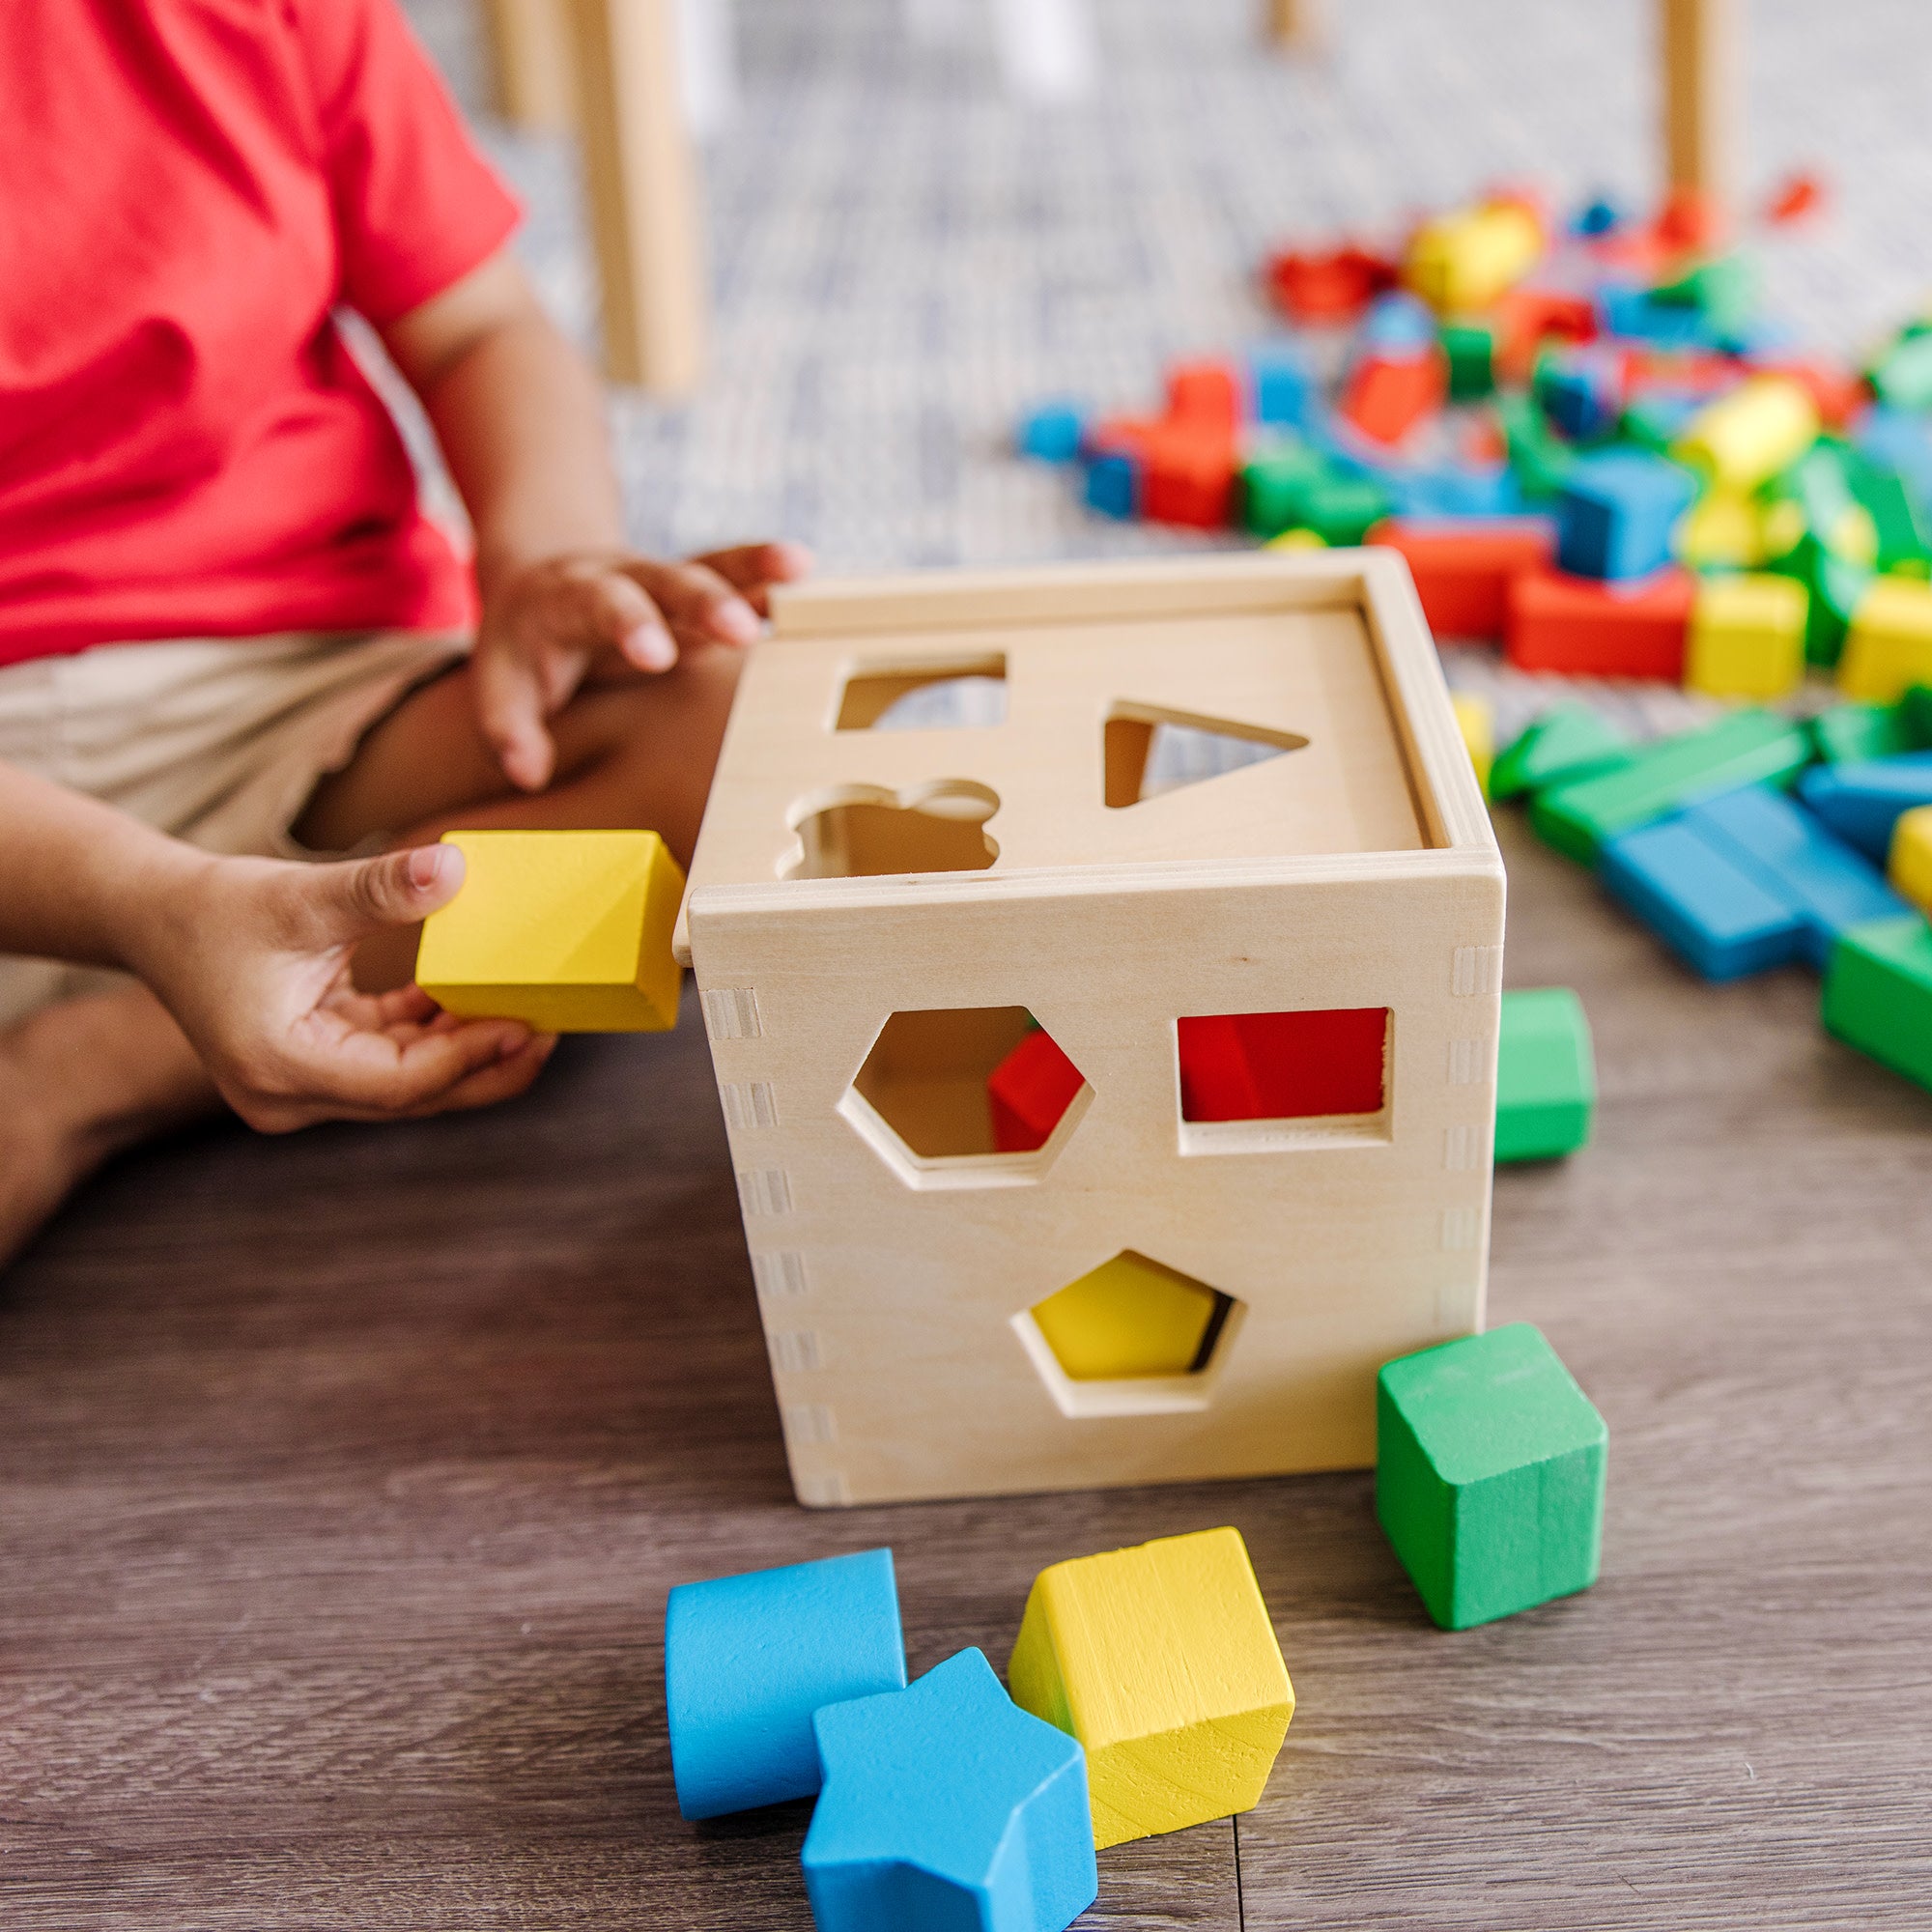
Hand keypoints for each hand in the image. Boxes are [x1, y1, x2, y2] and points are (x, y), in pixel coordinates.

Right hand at [124, 843, 554, 1131]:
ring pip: (406, 1084)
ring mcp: (300, 1090)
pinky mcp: (315, 1069)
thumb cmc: (219, 905)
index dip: (468, 1058)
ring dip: (465, 1051)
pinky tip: (477, 1002)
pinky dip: (433, 1035)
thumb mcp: (303, 894)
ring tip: (532, 1015)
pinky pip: (390, 1062)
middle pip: (410, 1096)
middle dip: (485, 1065)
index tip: (528, 1027)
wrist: (156, 915)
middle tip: (553, 1029)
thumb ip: (381, 888)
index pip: (397, 1082)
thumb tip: (454, 867)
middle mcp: (287, 1095)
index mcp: (278, 1064)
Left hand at [473, 540, 811, 790]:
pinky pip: (736, 575)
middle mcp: (620, 576)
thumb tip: (529, 773)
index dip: (629, 625)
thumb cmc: (525, 648)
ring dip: (751, 570)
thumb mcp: (499, 683)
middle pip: (663, 578)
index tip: (656, 655)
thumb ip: (509, 727)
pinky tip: (803, 574)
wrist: (540, 583)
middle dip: (703, 602)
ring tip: (796, 569)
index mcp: (567, 596)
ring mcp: (662, 580)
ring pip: (708, 566)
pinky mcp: (696, 588)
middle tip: (740, 629)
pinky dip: (768, 576)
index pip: (599, 604)